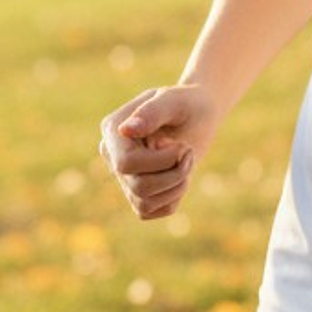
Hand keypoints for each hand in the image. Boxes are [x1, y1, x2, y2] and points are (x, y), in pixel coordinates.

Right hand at [98, 84, 219, 220]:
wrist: (199, 114)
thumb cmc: (186, 103)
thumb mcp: (174, 100)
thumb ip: (151, 112)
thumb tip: (126, 130)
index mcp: (113, 130)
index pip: (126, 163)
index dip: (161, 162)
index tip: (181, 145)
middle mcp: (112, 155)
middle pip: (138, 187)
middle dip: (174, 174)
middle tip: (188, 151)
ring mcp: (123, 176)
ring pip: (144, 203)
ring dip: (177, 185)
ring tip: (187, 161)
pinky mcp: (138, 193)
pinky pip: (152, 211)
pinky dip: (174, 197)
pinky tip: (180, 175)